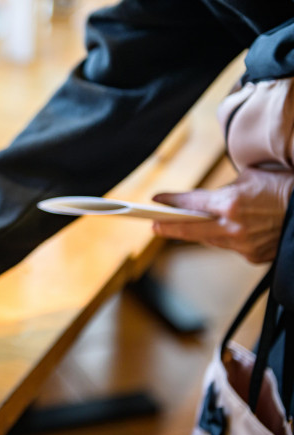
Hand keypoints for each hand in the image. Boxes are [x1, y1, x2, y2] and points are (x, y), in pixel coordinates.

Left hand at [152, 168, 293, 262]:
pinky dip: (227, 238)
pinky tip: (228, 231)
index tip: (156, 199)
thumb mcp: (251, 178)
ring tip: (184, 226)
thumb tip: (210, 199)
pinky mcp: (253, 256)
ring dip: (199, 232)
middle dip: (169, 227)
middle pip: (191, 229)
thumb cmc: (284, 187)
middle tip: (153, 226)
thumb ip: (225, 191)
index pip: (191, 202)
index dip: (171, 200)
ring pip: (210, 240)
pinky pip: (231, 246)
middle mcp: (232, 226)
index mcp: (230, 203)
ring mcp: (242, 244)